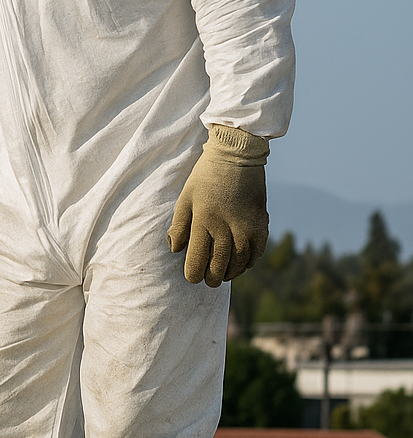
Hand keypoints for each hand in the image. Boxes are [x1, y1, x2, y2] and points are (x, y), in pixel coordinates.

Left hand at [168, 124, 269, 286]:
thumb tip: (176, 249)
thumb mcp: (185, 199)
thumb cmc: (205, 178)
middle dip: (213, 278)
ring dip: (232, 272)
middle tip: (210, 282)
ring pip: (240, 261)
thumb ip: (179, 226)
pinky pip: (257, 250)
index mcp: (204, 222)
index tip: (192, 277)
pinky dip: (249, 261)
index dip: (194, 274)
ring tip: (225, 276)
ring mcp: (247, 225)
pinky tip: (242, 264)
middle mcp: (227, 227)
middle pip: (220, 265)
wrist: (236, 155)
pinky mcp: (261, 221)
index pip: (198, 261)